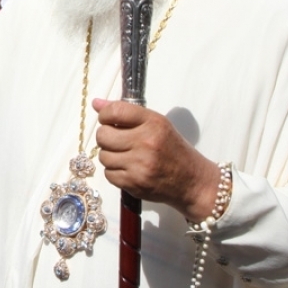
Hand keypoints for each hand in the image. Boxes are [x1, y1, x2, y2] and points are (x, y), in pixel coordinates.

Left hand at [93, 98, 219, 221]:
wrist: (192, 181)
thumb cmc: (172, 149)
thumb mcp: (157, 124)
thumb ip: (126, 112)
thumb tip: (96, 104)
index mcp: (153, 123)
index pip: (115, 111)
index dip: (104, 115)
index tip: (107, 120)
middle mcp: (146, 142)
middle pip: (103, 135)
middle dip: (106, 137)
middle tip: (117, 139)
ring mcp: (140, 165)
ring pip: (103, 156)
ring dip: (110, 155)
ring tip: (125, 155)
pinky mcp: (134, 183)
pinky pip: (108, 174)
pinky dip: (114, 172)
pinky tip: (128, 169)